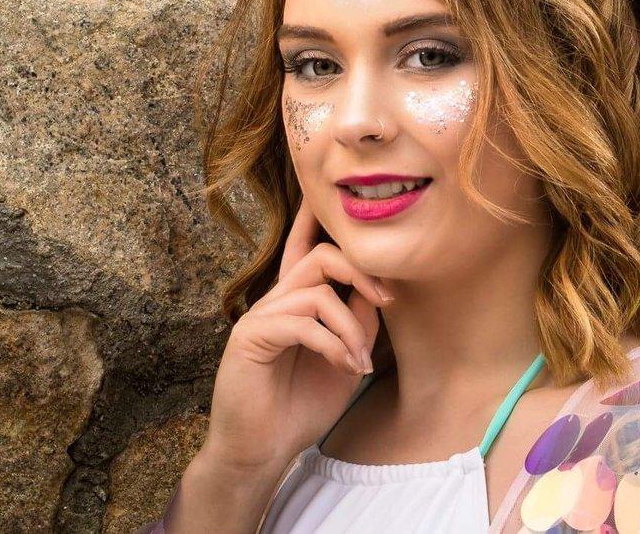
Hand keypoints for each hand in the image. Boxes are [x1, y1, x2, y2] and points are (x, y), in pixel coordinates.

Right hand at [169, 199, 390, 530]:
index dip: (315, 218)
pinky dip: (334, 344)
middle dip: (362, 273)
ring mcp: (260, 316)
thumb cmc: (301, 407)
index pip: (307, 248)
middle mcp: (276, 301)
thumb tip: (378, 290)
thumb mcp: (344, 358)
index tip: (324, 188)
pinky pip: (303, 322)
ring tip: (360, 362)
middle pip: (322, 256)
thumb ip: (358, 322)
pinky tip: (345, 368)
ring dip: (351, 327)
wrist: (262, 452)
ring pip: (317, 290)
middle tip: (387, 303)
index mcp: (296, 303)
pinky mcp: (251, 337)